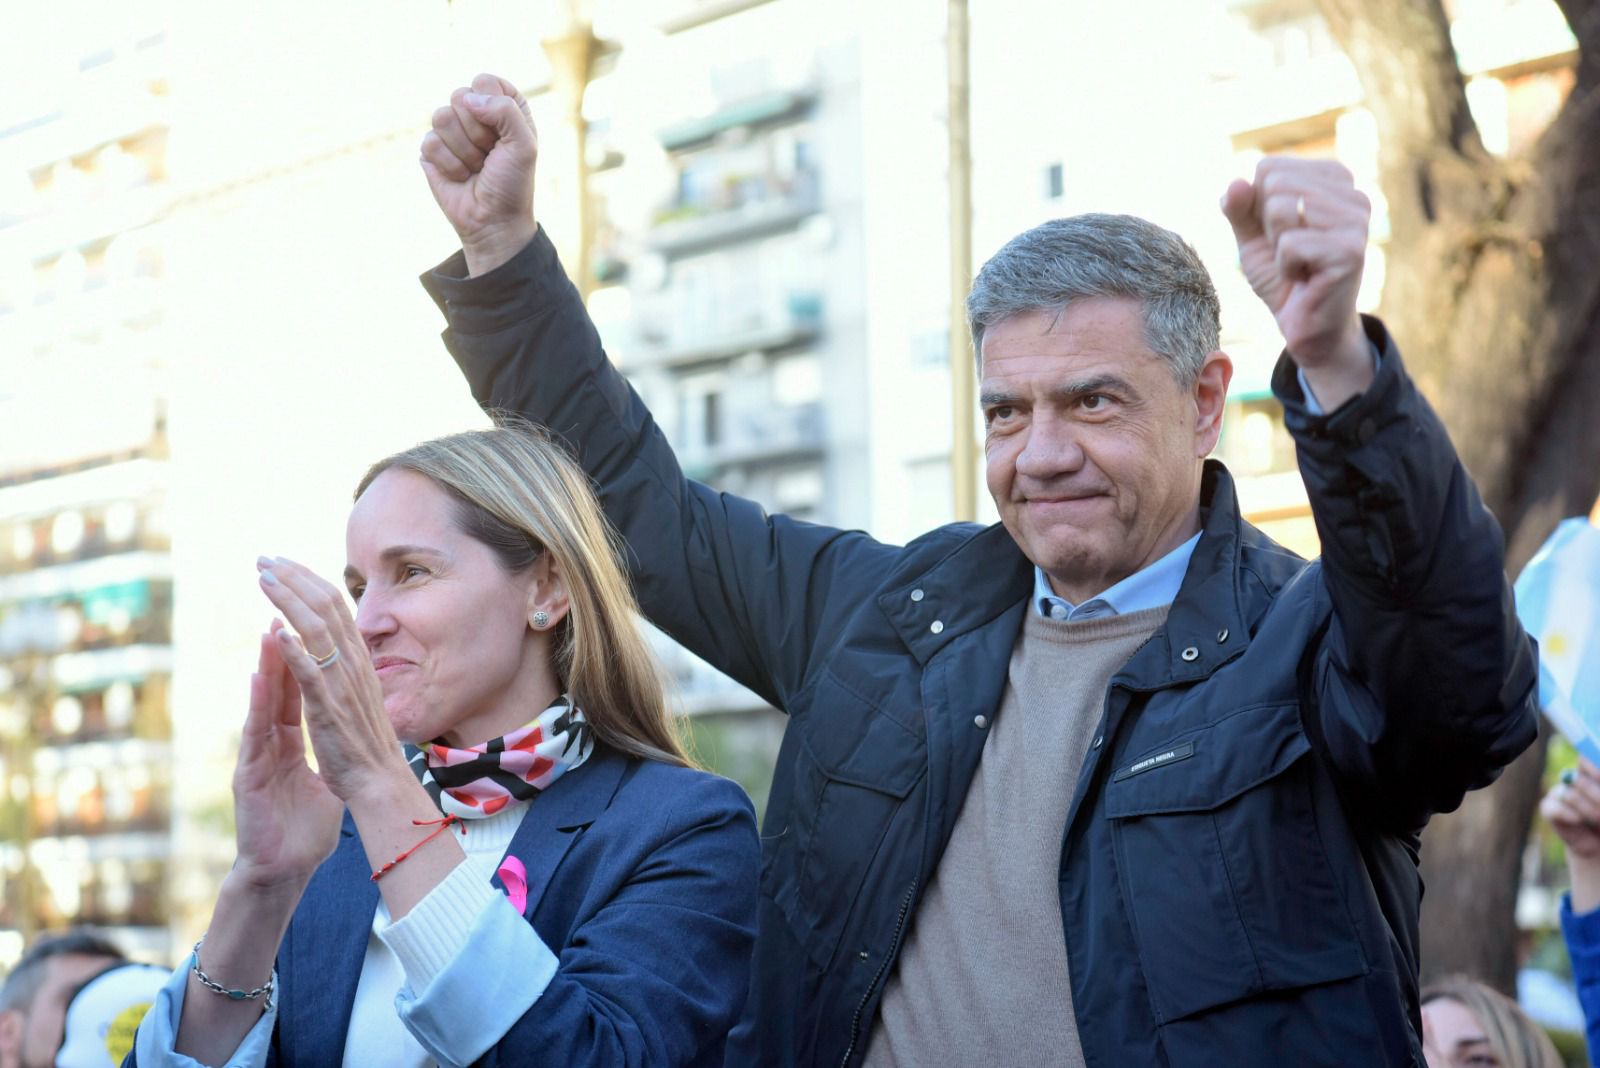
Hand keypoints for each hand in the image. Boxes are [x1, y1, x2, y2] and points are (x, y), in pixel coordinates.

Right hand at [230, 627, 343, 890]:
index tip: (310, 624)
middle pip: (278, 688)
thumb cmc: (303, 830)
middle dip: (282, 648)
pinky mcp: (250, 775)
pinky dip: (258, 704)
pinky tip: (259, 677)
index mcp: (289, 743)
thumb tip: (348, 743)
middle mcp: (271, 743)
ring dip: (267, 666)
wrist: (284, 868)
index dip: (302, 659)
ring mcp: (258, 756)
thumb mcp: (324, 784)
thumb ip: (327, 759)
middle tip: (285, 608)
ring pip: (263, 703)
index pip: (296, 693)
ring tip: (270, 628)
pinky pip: (255, 733)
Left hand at [256, 556, 407, 803]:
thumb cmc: (365, 743)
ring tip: (263, 578)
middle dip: (293, 579)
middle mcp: (352, 664)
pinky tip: (277, 633)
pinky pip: (312, 674)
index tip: (284, 565)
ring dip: (288, 600)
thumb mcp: (356, 695)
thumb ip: (343, 668)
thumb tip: (326, 645)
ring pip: (315, 630)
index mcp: (357, 659)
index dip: (308, 581)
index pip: (334, 607)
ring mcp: (341, 684)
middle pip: (324, 607)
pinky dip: (296, 651)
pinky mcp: (329, 708)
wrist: (379, 779)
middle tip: (265, 559)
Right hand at [420, 73, 538, 275]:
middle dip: (478, 132)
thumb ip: (506, 110)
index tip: (503, 135)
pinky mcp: (432, 150)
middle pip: (460, 96)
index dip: (492, 107)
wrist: (493, 221)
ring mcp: (452, 131)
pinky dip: (449, 165)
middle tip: (489, 155)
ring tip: (476, 166)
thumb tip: (468, 99)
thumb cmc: (513, 183)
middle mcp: (476, 114)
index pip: (485, 81)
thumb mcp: (525, 145)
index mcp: (502, 106)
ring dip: (464, 150)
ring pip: (441, 116)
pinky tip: (460, 176)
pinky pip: (429, 141)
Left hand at [1220, 157, 1371, 393]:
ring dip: (1277, 247)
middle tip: (1290, 253)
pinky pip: (1290, 244)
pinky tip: (1306, 278)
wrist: (1307, 326)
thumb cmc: (1283, 277)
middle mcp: (1352, 193)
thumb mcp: (1252, 237)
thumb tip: (1235, 182)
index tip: (1282, 235)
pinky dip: (1286, 267)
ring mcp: (1356, 220)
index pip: (1268, 167)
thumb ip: (1240, 207)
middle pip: (1274, 183)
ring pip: (1281, 209)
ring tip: (1299, 264)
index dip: (1258, 207)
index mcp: (1332, 179)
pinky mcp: (1351, 250)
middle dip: (1267, 226)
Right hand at [1543, 758, 1599, 912]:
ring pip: (1569, 796)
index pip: (1587, 759)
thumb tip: (1587, 767)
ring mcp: (1560, 792)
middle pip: (1580, 779)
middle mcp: (1574, 779)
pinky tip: (1578, 822)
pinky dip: (1569, 816)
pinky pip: (1555, 808)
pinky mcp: (1549, 809)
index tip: (1599, 775)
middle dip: (1596, 797)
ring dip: (1588, 811)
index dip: (1592, 766)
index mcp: (1592, 772)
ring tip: (1598, 820)